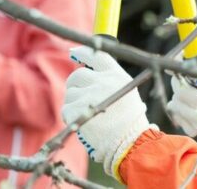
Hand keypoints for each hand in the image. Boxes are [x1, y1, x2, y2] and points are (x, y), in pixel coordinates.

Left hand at [62, 46, 157, 177]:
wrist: (129, 142)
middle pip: (78, 75)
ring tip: (89, 115)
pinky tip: (84, 123)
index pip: (96, 55)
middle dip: (75, 84)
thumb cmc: (130, 120)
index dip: (83, 52)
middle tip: (80, 95)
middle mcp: (103, 81)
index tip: (73, 54)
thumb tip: (87, 69)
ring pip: (71, 93)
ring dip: (74, 102)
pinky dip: (71, 116)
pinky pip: (66, 108)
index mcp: (116, 74)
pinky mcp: (77, 109)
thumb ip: (109, 79)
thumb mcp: (127, 91)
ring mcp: (89, 94)